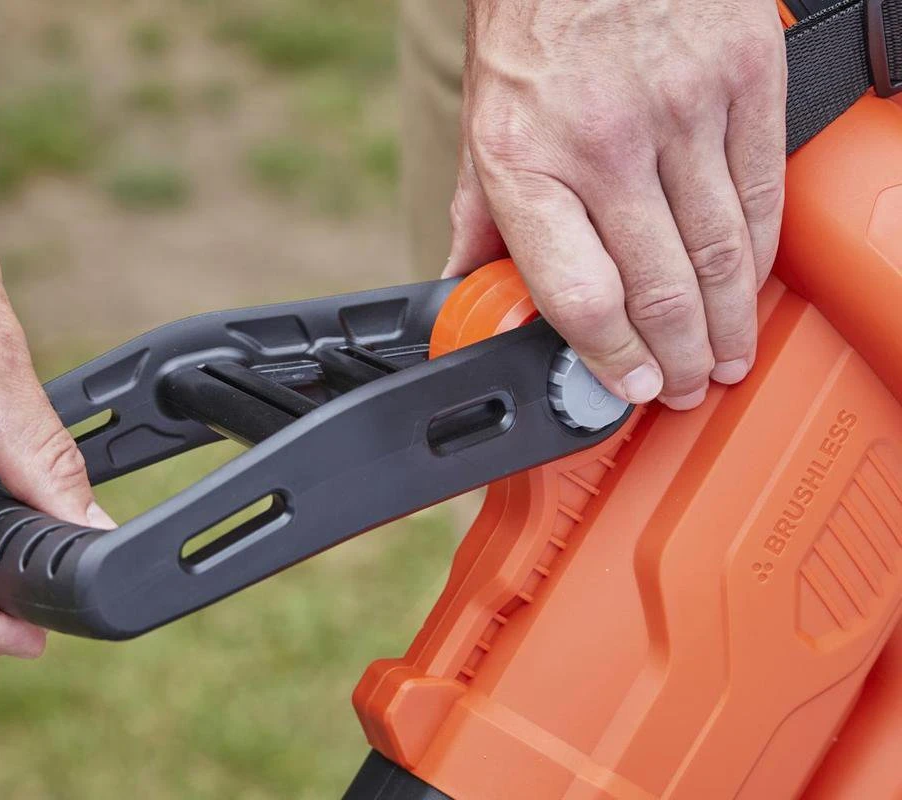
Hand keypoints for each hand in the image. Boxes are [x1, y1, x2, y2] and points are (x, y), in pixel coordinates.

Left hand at [446, 0, 786, 408]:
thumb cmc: (533, 21)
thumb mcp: (484, 122)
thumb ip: (481, 215)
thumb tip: (463, 285)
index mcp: (526, 161)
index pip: (579, 296)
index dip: (612, 360)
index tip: (629, 386)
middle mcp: (603, 143)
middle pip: (660, 290)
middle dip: (678, 359)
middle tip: (685, 386)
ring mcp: (680, 111)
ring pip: (720, 253)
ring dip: (727, 324)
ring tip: (724, 358)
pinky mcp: (741, 79)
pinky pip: (761, 192)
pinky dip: (759, 255)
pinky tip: (748, 289)